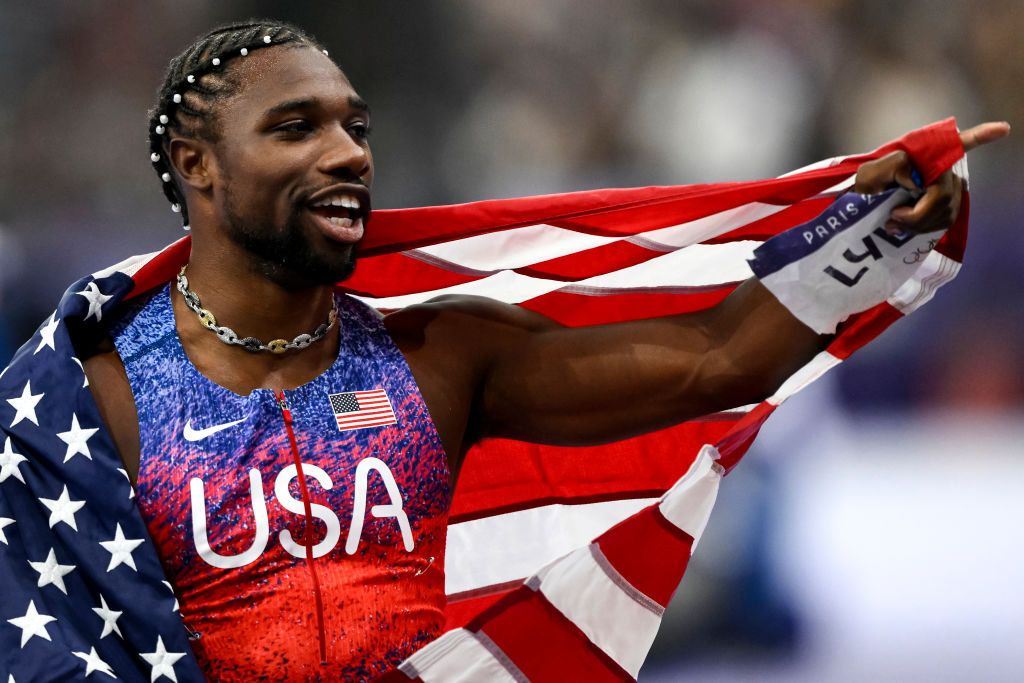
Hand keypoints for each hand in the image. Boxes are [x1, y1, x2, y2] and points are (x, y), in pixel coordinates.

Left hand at [853, 121, 1009, 233]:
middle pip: (944, 198)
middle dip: (918, 216)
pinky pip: (944, 221)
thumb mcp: (870, 173)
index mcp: (927, 158)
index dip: (982, 135)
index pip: (959, 144)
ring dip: (918, 225)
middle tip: (893, 218)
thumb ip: (892, 170)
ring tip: (894, 224)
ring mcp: (946, 188)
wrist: (859, 199)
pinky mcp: (944, 205)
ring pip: (945, 213)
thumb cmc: (864, 183)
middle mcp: (942, 170)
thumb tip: (916, 180)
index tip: (1003, 128)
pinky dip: (924, 229)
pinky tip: (906, 228)